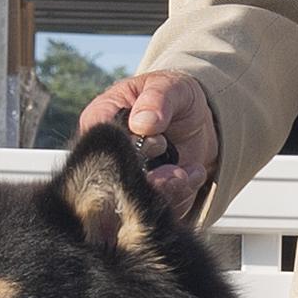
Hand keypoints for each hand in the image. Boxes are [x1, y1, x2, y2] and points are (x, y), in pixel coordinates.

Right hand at [74, 70, 216, 213]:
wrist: (199, 119)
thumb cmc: (174, 96)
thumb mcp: (170, 87)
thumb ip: (157, 99)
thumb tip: (143, 123)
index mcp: (99, 120)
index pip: (97, 145)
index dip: (127, 150)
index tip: (156, 140)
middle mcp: (106, 155)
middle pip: (113, 181)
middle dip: (149, 177)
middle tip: (172, 160)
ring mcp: (125, 180)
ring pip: (135, 202)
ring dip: (167, 189)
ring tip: (186, 170)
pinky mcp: (146, 199)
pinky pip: (158, 211)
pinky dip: (181, 195)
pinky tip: (193, 173)